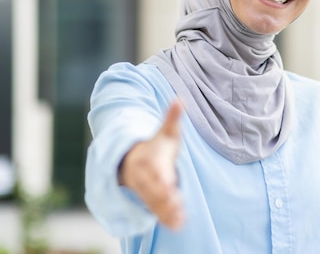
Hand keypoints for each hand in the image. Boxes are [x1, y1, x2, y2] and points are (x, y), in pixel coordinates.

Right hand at [118, 100, 184, 229]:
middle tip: (176, 208)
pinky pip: (157, 211)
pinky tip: (178, 225)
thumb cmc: (155, 146)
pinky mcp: (151, 200)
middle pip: (154, 191)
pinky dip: (166, 218)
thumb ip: (172, 118)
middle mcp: (146, 178)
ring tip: (179, 222)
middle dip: (164, 200)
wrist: (132, 159)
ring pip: (155, 203)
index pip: (156, 172)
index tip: (170, 187)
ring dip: (166, 213)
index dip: (162, 180)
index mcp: (149, 161)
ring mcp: (146, 191)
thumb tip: (180, 99)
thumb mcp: (165, 132)